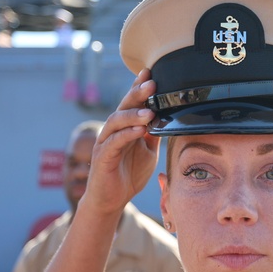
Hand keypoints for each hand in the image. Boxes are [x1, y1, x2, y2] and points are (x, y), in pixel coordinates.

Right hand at [85, 69, 160, 212]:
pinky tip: (139, 131)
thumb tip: (170, 116)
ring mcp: (105, 142)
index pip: (132, 103)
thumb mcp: (148, 151)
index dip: (139, 87)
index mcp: (125, 126)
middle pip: (124, 106)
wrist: (111, 199)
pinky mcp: (102, 157)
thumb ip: (154, 134)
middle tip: (151, 83)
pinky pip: (113, 142)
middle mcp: (113, 130)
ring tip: (150, 111)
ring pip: (116, 121)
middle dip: (137, 93)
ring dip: (133, 114)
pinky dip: (126, 134)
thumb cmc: (129, 173)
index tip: (150, 71)